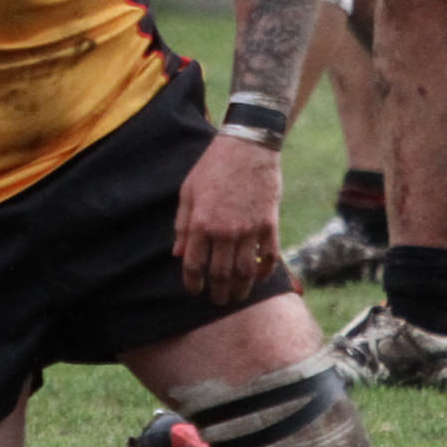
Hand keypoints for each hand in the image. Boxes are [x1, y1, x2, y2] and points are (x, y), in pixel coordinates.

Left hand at [172, 133, 283, 303]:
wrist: (248, 147)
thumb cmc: (213, 167)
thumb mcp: (188, 192)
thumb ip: (183, 225)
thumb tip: (177, 254)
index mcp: (201, 223)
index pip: (195, 266)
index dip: (193, 284)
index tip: (194, 291)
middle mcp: (224, 231)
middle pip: (220, 275)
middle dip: (218, 293)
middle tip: (217, 300)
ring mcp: (249, 229)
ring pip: (245, 272)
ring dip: (240, 290)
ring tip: (236, 296)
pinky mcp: (269, 225)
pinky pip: (268, 258)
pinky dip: (264, 273)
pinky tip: (258, 278)